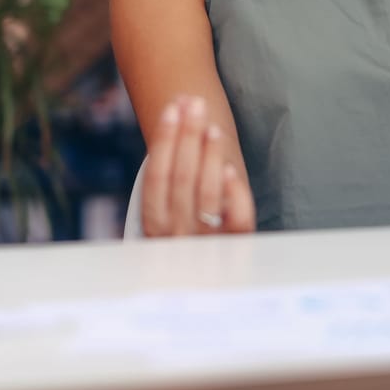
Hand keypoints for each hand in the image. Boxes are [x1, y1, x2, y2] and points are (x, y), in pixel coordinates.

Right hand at [139, 95, 255, 236]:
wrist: (206, 285)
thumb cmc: (186, 234)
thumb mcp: (168, 216)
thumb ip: (170, 178)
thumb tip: (180, 110)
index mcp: (153, 225)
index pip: (156, 176)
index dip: (165, 139)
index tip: (173, 107)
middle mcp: (175, 236)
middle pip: (181, 179)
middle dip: (188, 136)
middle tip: (196, 104)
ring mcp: (205, 244)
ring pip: (207, 195)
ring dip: (210, 157)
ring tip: (213, 128)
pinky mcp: (236, 246)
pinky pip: (236, 220)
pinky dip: (233, 193)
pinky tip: (231, 168)